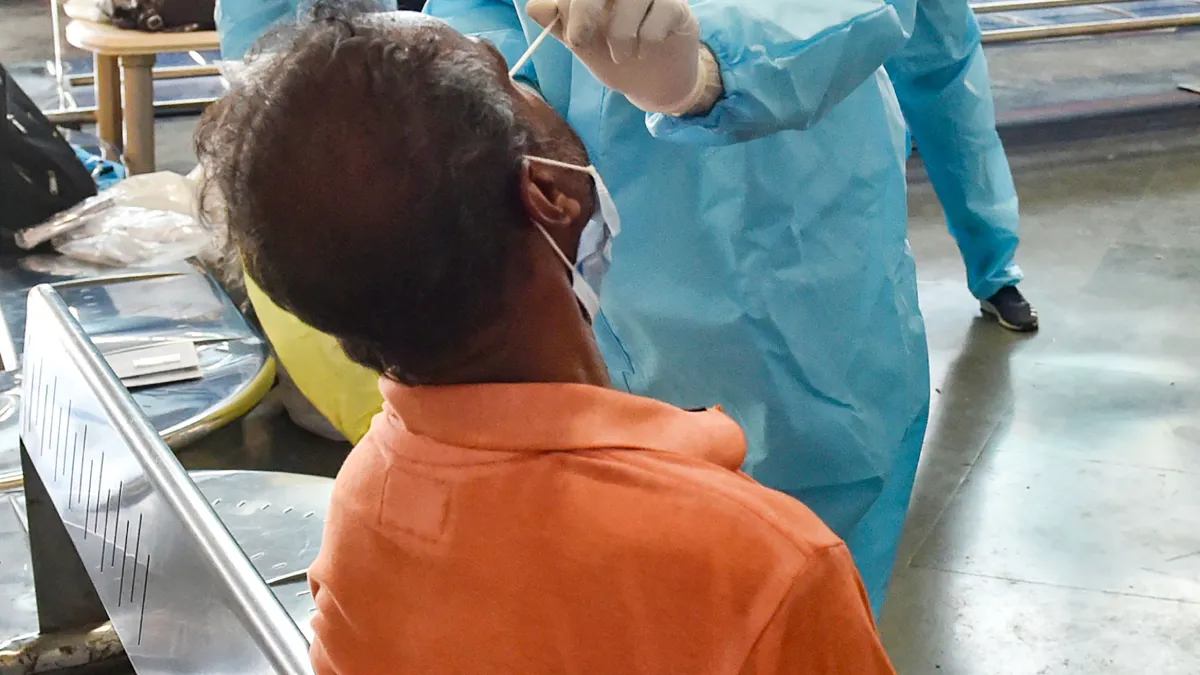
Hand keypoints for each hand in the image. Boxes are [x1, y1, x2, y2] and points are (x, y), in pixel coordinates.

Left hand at [525, 0, 710, 114]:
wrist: (651, 81)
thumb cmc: (613, 53)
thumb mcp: (581, 43)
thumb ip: (558, 24)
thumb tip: (536, 7)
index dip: (569, 5)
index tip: (573, 38)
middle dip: (585, 8)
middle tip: (580, 42)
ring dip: (621, 35)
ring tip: (622, 55)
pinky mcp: (678, 6)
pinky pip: (661, 13)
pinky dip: (648, 40)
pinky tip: (646, 50)